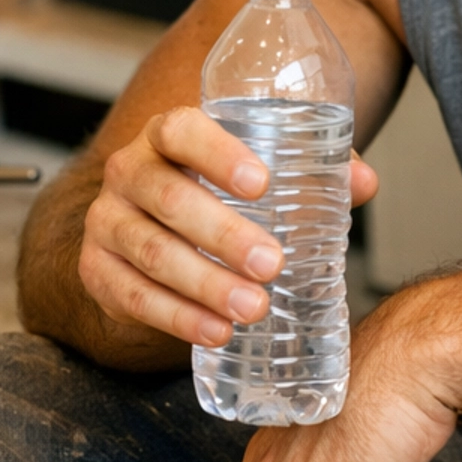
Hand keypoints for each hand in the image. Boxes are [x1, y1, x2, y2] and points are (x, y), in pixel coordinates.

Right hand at [79, 105, 377, 348]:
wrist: (152, 231)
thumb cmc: (215, 193)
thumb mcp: (257, 174)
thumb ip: (311, 170)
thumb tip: (364, 181)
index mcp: (166, 136)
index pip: (181, 130)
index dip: (218, 153)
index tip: (263, 183)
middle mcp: (128, 172)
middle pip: (169, 197)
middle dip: (223, 233)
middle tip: (274, 264)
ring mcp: (106, 223)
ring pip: (152, 252)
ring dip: (204, 284)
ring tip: (253, 307)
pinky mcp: (97, 272)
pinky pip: (133, 297)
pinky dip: (177, 317)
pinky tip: (216, 331)